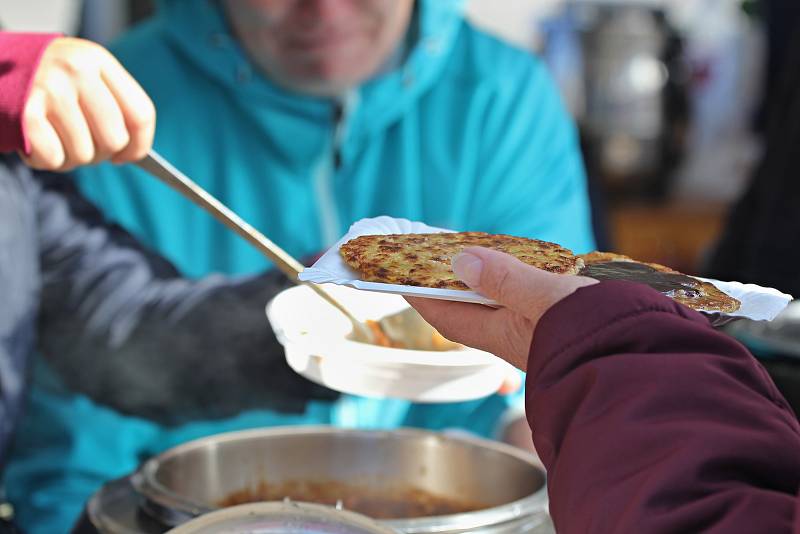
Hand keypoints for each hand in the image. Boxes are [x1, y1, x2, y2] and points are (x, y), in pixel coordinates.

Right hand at [20, 37, 155, 170]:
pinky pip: (53, 158)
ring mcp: (49, 89)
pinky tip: (35, 142)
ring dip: (69, 159)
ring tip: (54, 140)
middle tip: (83, 148)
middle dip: (101, 155)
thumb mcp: (80, 77)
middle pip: (115, 139)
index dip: (139, 145)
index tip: (126, 157)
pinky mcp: (24, 112)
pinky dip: (44, 161)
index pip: (141, 114)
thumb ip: (111, 105)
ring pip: (84, 154)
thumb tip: (133, 153)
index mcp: (96, 60)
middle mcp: (75, 70)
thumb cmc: (43, 82)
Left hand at [406, 247, 596, 370]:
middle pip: (467, 310)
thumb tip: (461, 261)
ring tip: (474, 256)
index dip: (419, 294)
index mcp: (500, 333)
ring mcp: (536, 334)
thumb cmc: (595, 333)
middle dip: (448, 285)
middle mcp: (513, 337)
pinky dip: (513, 285)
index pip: (445, 314)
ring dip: (482, 283)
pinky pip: (522, 304)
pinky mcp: (559, 328)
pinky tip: (522, 271)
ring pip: (496, 306)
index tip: (398, 273)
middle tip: (436, 256)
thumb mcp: (547, 298)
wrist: (647, 363)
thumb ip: (506, 279)